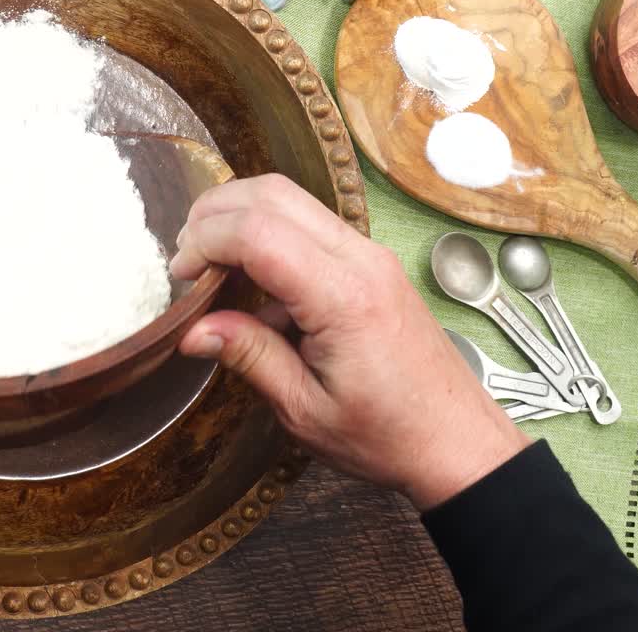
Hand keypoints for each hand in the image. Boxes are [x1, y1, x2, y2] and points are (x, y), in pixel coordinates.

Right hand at [171, 174, 527, 510]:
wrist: (456, 442)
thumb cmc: (387, 436)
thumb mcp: (305, 410)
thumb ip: (249, 358)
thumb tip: (191, 329)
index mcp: (343, 298)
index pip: (258, 232)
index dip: (206, 242)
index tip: (180, 275)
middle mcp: (361, 260)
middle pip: (272, 194)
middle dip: (215, 214)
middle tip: (185, 259)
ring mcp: (370, 255)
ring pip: (292, 199)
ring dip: (240, 217)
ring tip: (210, 265)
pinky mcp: (371, 263)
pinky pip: (310, 224)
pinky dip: (268, 233)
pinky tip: (250, 282)